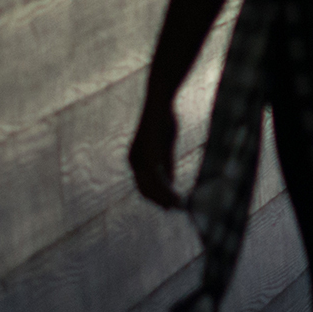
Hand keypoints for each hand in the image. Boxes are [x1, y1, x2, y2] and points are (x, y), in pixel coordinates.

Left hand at [127, 86, 183, 207]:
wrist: (160, 102)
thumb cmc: (164, 121)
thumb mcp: (165, 147)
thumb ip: (165, 164)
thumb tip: (169, 184)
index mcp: (135, 160)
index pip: (143, 185)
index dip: (155, 197)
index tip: (169, 205)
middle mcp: (134, 161)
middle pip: (145, 189)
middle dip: (160, 201)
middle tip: (174, 208)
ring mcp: (141, 158)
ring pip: (151, 186)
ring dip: (164, 198)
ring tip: (178, 204)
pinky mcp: (149, 154)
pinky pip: (158, 177)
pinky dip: (166, 188)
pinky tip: (175, 194)